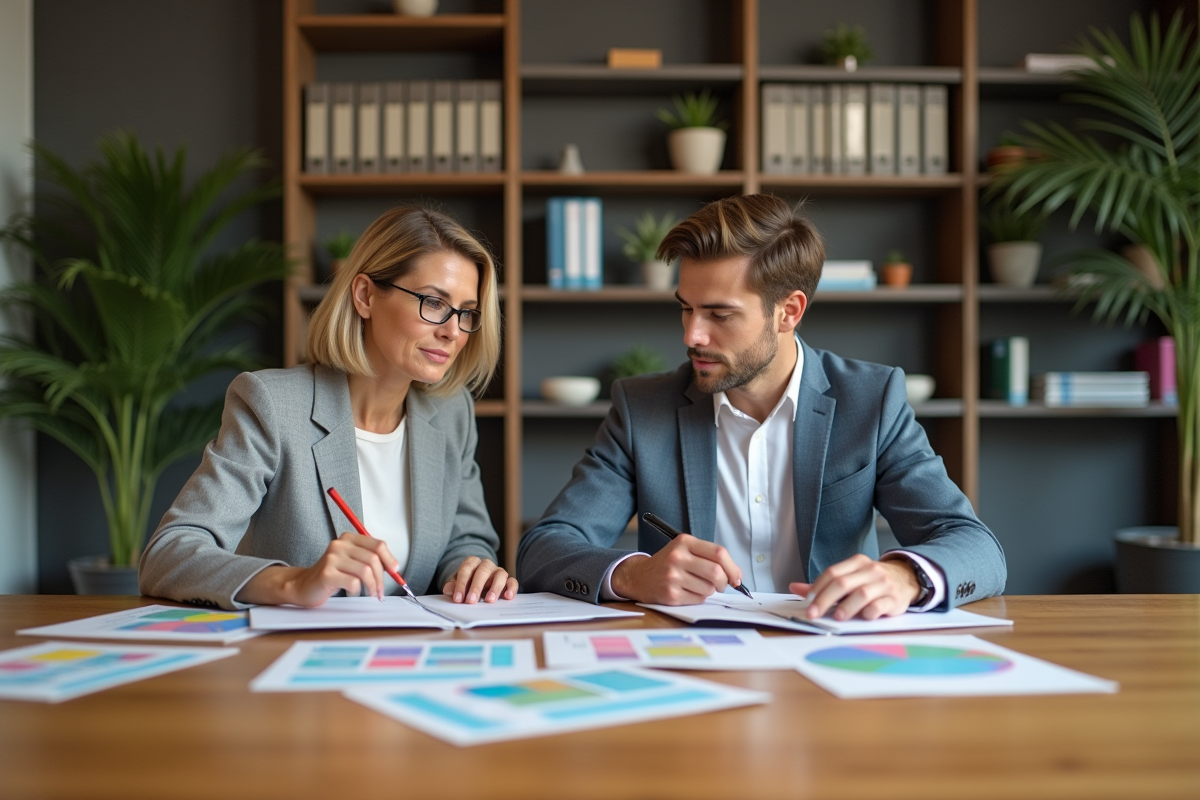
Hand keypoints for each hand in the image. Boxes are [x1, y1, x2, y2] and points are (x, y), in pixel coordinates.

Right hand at [236, 532, 400, 606]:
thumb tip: (394, 567)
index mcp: (348, 539)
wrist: (303, 586)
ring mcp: (331, 558)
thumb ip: (369, 560)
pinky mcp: (327, 574)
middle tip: (380, 591)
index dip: (389, 559)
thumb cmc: (331, 575)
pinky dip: (357, 590)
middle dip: (381, 578)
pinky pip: (353, 582)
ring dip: (372, 586)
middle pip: (373, 559)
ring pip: (365, 571)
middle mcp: (340, 545)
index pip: (377, 545)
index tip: (395, 570)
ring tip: (371, 594)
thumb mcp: (351, 562)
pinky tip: (352, 592)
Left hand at [442, 556, 516, 603]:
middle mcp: (486, 564)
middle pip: (482, 572)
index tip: (457, 599)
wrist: (478, 583)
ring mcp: (498, 571)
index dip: (461, 584)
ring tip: (489, 601)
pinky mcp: (508, 580)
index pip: (466, 569)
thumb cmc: (466, 584)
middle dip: (476, 587)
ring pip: (500, 574)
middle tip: (470, 601)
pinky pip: (512, 582)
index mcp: (472, 562)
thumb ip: (453, 586)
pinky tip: (507, 597)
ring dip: (495, 587)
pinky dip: (511, 588)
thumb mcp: (457, 584)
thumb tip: (449, 589)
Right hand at [610, 535, 742, 605]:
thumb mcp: (685, 549)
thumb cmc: (668, 563)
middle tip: (722, 585)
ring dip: (709, 590)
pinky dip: (699, 598)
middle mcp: (677, 557)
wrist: (639, 576)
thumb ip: (709, 556)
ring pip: (709, 588)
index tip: (736, 577)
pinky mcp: (670, 594)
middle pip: (716, 572)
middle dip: (724, 582)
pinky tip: (687, 591)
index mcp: (684, 542)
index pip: (719, 553)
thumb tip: (736, 575)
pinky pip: (698, 599)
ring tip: (697, 585)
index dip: (733, 567)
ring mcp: (673, 577)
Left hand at [789, 554, 919, 620]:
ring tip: (837, 617)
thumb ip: (824, 584)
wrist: (907, 578)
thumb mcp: (850, 577)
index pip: (833, 573)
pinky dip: (869, 612)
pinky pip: (879, 605)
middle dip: (825, 599)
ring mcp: (883, 584)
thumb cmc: (872, 580)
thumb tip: (794, 587)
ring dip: (847, 606)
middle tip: (814, 613)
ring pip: (861, 594)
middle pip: (843, 583)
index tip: (808, 602)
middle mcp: (870, 571)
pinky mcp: (894, 599)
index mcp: (857, 563)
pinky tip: (862, 617)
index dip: (818, 587)